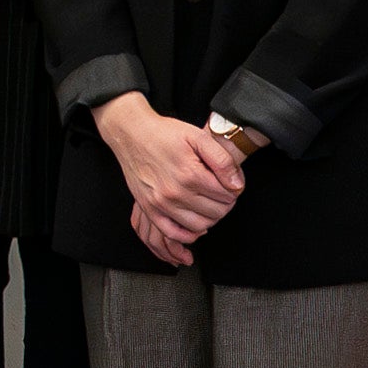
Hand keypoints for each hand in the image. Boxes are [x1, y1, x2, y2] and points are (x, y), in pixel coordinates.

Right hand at [95, 96, 243, 265]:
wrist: (131, 133)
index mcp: (190, 174)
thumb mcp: (198, 136)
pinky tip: (194, 223)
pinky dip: (188, 234)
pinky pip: (173, 233)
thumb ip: (222, 160)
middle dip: (225, 204)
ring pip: (199, 226)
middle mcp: (175, 192)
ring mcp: (161, 203)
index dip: (234, 189)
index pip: (227, 195)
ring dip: (211, 218)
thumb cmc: (164, 133)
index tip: (230, 183)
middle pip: (216, 212)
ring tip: (210, 205)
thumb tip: (236, 185)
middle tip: (223, 193)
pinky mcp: (149, 209)